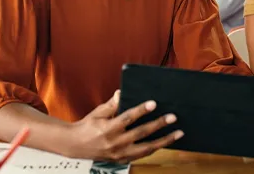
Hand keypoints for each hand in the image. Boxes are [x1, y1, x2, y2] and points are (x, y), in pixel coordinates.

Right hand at [67, 90, 183, 162]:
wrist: (76, 146)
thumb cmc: (88, 126)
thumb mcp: (97, 112)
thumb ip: (111, 104)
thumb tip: (121, 92)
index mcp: (108, 129)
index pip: (127, 118)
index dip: (141, 110)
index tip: (154, 103)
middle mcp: (115, 143)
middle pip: (141, 133)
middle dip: (159, 125)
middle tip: (173, 117)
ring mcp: (120, 154)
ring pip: (146, 148)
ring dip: (164, 141)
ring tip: (178, 133)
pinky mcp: (122, 160)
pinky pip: (142, 155)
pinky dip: (154, 148)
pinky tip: (166, 142)